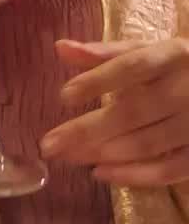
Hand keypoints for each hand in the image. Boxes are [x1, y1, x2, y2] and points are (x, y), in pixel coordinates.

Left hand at [41, 38, 188, 185]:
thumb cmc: (180, 67)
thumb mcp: (149, 51)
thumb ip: (106, 53)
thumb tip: (59, 48)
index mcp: (174, 54)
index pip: (133, 65)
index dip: (99, 80)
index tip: (64, 96)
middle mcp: (188, 87)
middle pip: (135, 111)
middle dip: (88, 130)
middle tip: (49, 145)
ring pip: (148, 142)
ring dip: (105, 153)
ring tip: (68, 157)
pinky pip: (170, 169)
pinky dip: (135, 175)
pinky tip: (101, 173)